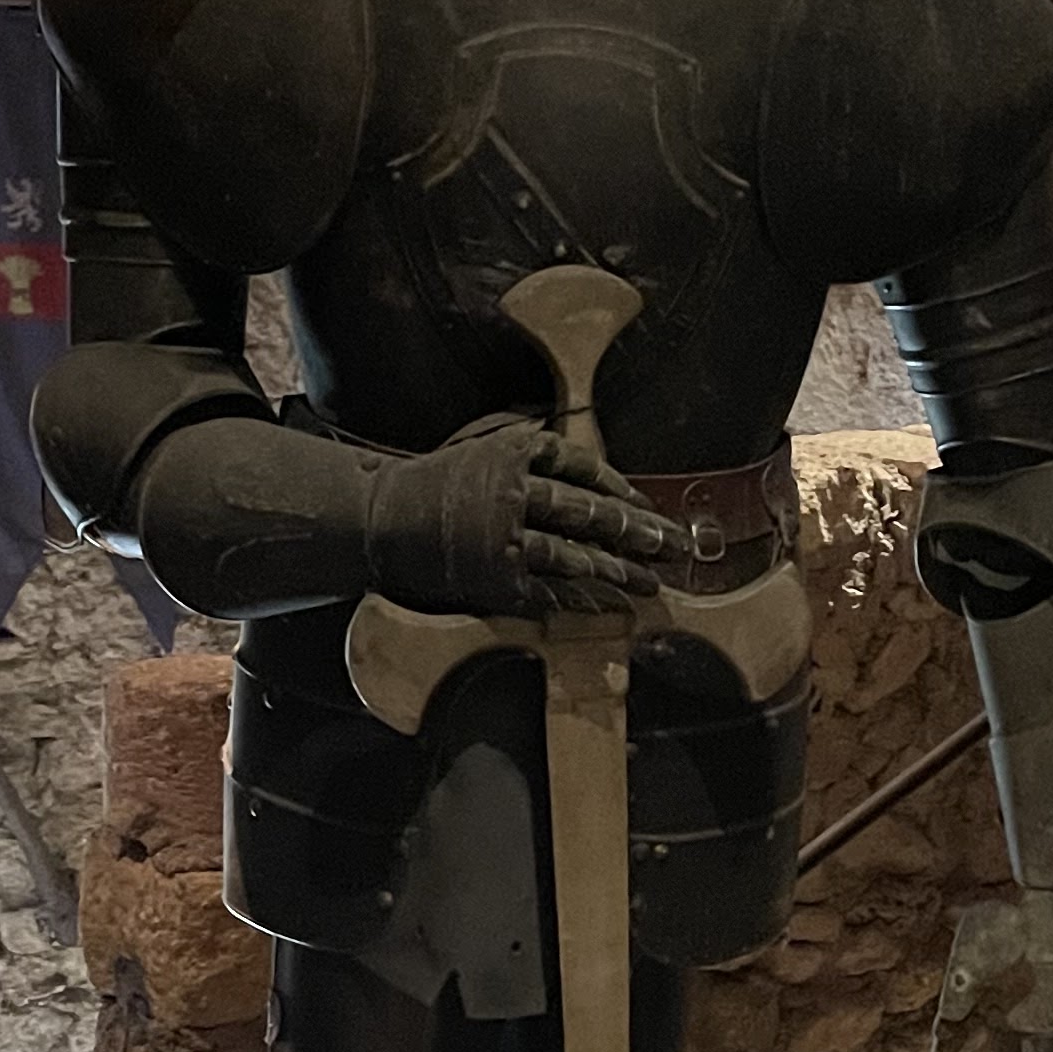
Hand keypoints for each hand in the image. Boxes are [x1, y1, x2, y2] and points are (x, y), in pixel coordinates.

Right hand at [364, 416, 685, 618]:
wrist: (379, 519)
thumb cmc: (432, 481)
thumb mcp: (479, 446)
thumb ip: (527, 449)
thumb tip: (575, 457)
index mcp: (515, 452)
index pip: (582, 468)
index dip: (619, 486)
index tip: (645, 503)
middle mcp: (515, 492)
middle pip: (590, 512)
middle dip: (636, 531)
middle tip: (673, 545)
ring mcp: (506, 536)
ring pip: (576, 553)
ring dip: (619, 570)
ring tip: (653, 582)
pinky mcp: (495, 576)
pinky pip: (549, 588)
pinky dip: (583, 598)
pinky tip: (611, 606)